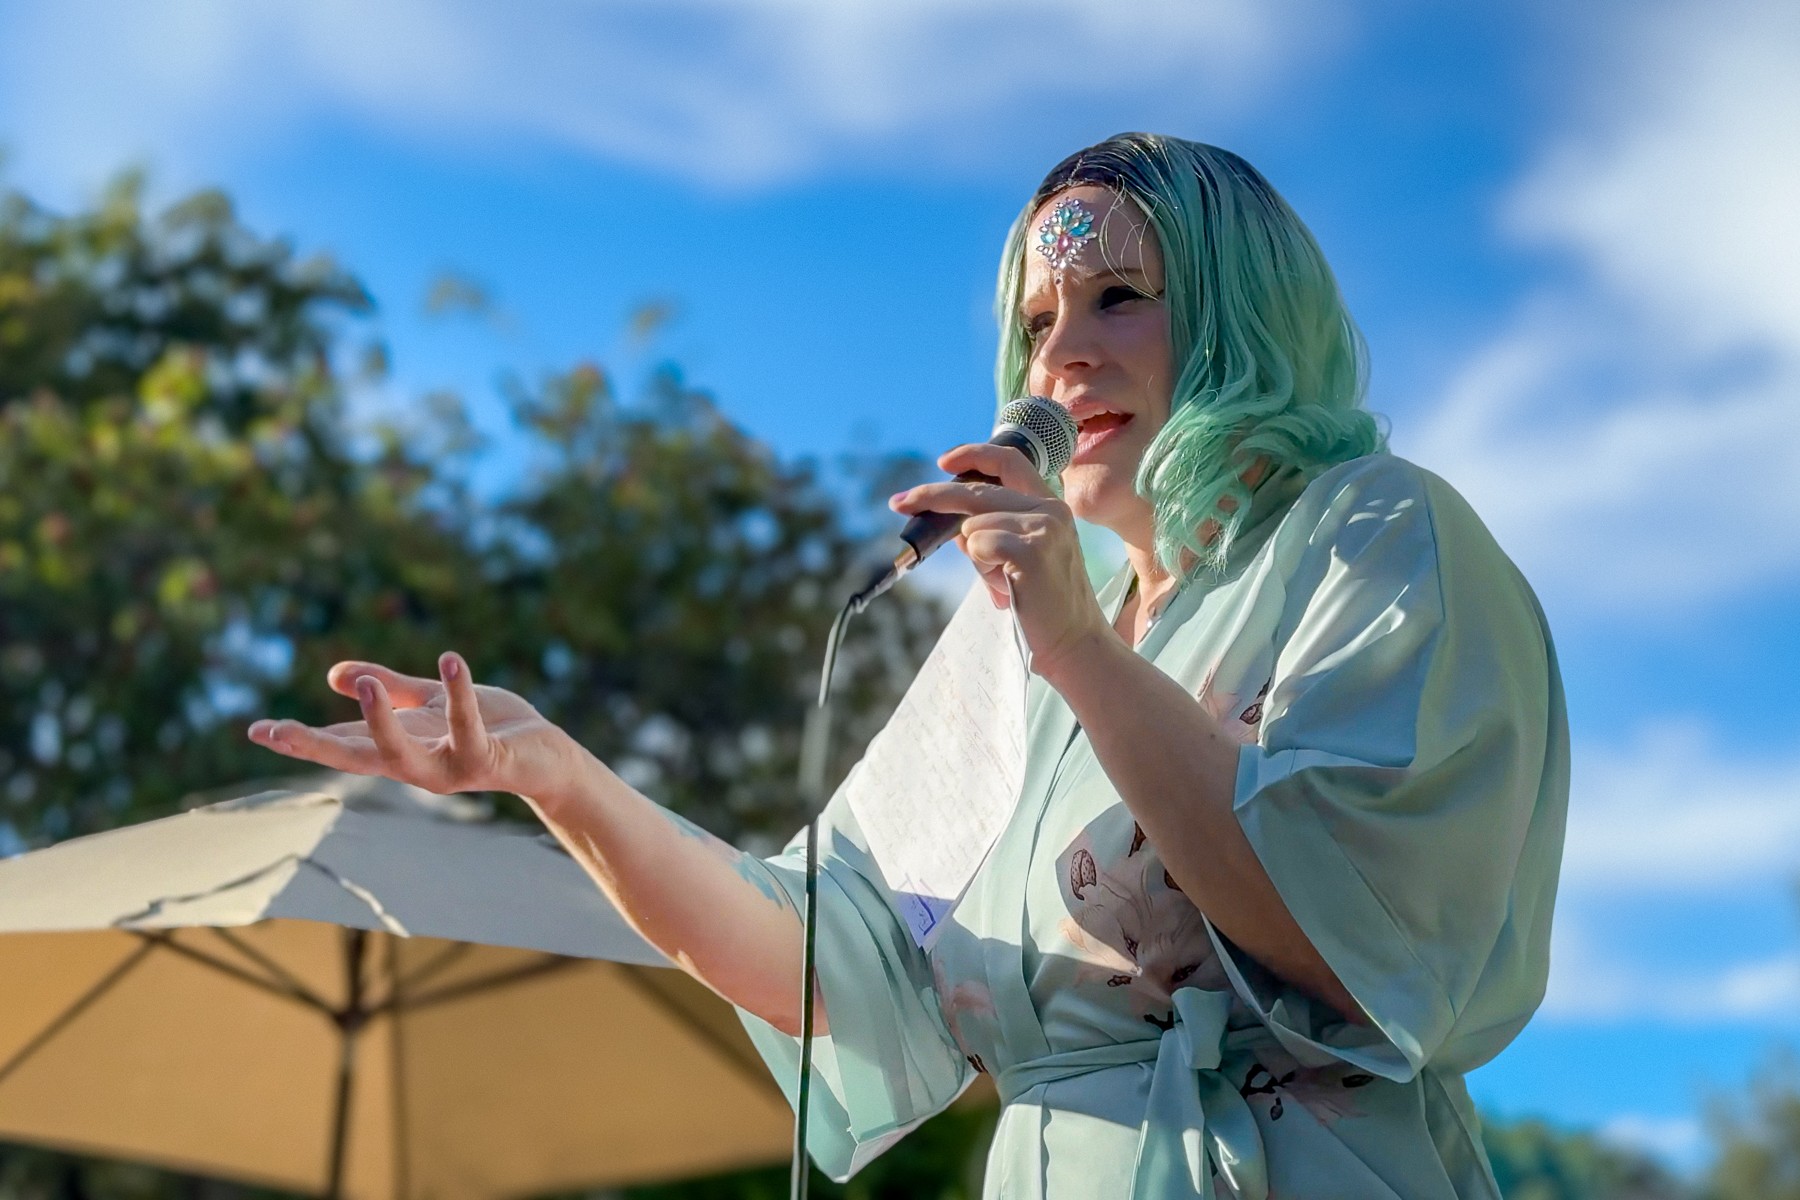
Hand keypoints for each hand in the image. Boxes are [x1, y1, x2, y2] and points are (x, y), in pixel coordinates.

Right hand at [246, 652, 587, 806]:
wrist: (547, 756)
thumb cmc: (491, 730)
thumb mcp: (431, 704)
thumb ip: (391, 689)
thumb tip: (335, 675)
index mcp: (400, 746)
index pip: (340, 744)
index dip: (299, 740)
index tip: (255, 730)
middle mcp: (417, 765)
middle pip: (354, 759)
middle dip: (313, 748)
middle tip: (273, 731)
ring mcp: (449, 767)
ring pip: (403, 754)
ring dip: (382, 720)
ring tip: (366, 684)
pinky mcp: (486, 760)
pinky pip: (468, 726)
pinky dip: (461, 694)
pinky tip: (451, 660)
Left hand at [890, 444, 1112, 678]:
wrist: (1072, 644)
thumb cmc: (1042, 603)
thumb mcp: (1018, 557)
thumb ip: (993, 532)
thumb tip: (955, 525)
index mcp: (1049, 505)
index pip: (1009, 461)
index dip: (974, 455)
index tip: (943, 462)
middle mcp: (1050, 509)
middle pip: (976, 489)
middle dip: (931, 496)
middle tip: (898, 502)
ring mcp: (1043, 527)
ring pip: (972, 525)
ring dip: (977, 558)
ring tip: (1006, 583)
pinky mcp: (1030, 550)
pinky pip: (978, 544)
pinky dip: (982, 567)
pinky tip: (1007, 587)